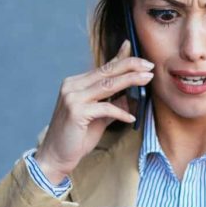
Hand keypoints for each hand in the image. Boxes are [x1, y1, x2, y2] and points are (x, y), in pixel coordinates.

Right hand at [35, 40, 154, 181]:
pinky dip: (121, 112)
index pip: (103, 68)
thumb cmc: (77, 136)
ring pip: (107, 85)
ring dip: (130, 80)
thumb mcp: (99, 117)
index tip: (136, 50)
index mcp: (76, 84)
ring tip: (147, 78)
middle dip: (130, 66)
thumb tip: (131, 94)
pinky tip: (131, 118)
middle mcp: (72, 86)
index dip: (121, 58)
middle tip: (149, 64)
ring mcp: (72, 98)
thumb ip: (113, 103)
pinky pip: (105, 108)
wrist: (56, 156)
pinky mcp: (76, 112)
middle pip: (107, 72)